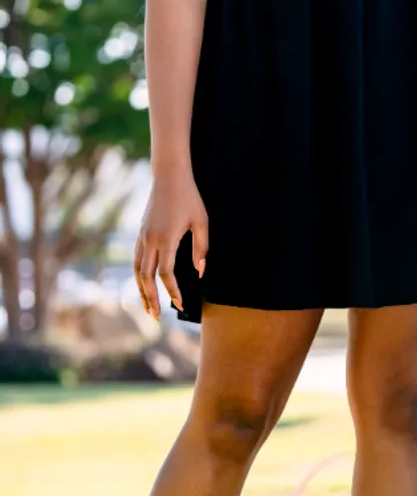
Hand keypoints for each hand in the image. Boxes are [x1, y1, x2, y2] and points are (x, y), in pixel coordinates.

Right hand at [133, 168, 207, 320]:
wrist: (169, 177)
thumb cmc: (189, 198)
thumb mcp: (201, 222)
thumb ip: (201, 249)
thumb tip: (200, 272)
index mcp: (165, 239)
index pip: (166, 273)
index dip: (173, 291)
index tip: (180, 304)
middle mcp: (149, 241)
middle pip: (146, 277)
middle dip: (151, 299)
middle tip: (157, 318)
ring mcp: (141, 237)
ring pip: (137, 271)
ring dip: (141, 291)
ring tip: (148, 307)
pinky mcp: (140, 234)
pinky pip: (136, 261)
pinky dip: (139, 277)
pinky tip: (144, 286)